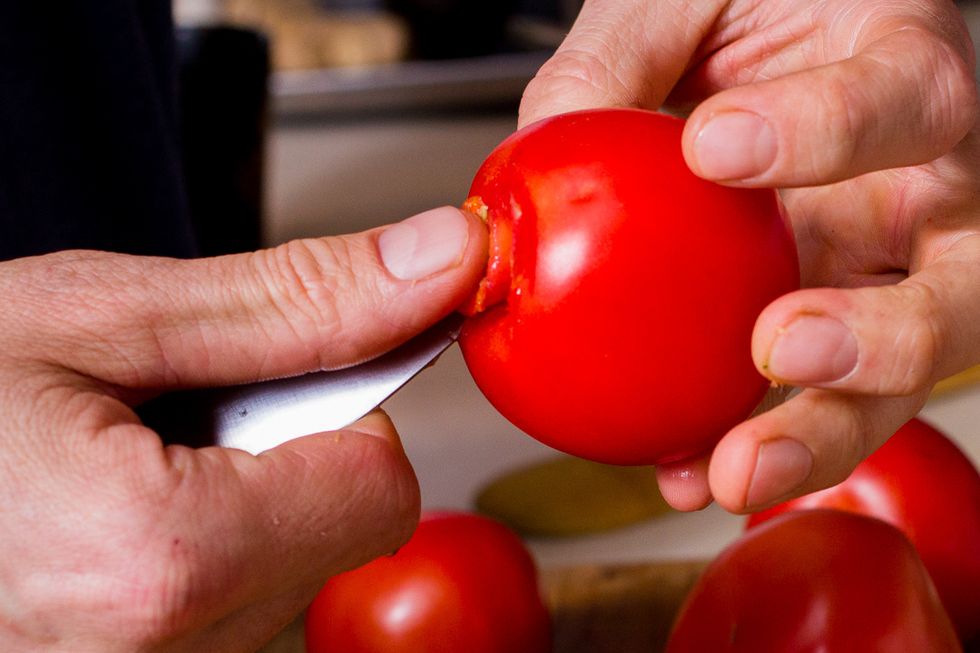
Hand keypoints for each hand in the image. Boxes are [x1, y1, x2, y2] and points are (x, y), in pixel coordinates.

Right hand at [0, 207, 485, 651]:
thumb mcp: (104, 315)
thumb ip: (296, 300)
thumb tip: (443, 261)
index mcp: (159, 560)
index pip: (381, 485)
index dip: (339, 415)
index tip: (269, 381)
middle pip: (335, 532)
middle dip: (278, 460)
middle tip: (161, 423)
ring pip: (284, 577)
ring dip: (232, 509)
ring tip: (116, 473)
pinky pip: (226, 616)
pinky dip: (194, 559)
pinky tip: (108, 527)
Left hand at [521, 0, 979, 511]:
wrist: (764, 29)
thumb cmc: (746, 5)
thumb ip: (621, 57)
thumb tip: (548, 139)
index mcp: (903, 72)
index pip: (906, 102)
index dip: (827, 132)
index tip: (715, 146)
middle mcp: (920, 187)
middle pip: (954, 288)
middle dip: (882, 340)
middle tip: (783, 347)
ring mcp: (879, 263)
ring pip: (896, 372)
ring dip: (820, 427)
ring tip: (733, 464)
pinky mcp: (832, 313)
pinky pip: (807, 395)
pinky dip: (748, 436)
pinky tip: (686, 467)